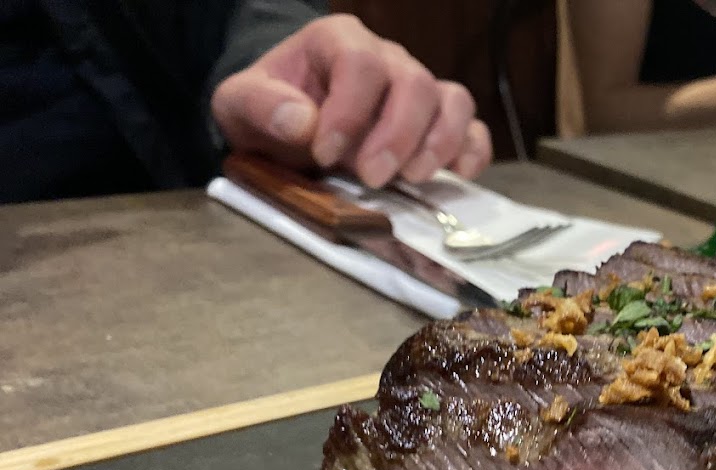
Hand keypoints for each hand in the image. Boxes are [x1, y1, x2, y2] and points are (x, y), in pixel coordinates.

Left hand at [211, 14, 492, 185]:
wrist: (287, 124)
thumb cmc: (270, 109)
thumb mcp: (241, 104)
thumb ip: (261, 106)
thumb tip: (301, 121)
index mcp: (338, 41)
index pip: (361, 63)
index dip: (349, 110)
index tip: (325, 153)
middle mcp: (388, 59)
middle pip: (415, 83)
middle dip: (397, 136)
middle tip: (372, 177)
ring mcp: (419, 90)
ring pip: (453, 101)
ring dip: (438, 144)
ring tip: (411, 179)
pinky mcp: (438, 124)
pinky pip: (473, 130)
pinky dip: (471, 153)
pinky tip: (455, 176)